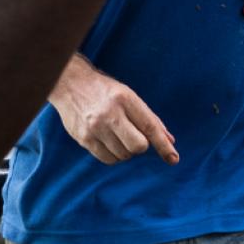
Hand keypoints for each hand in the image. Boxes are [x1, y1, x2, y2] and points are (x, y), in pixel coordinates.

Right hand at [52, 59, 179, 164]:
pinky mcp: (83, 139)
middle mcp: (110, 114)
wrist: (70, 84)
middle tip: (133, 135)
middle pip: (138, 146)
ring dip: (126, 150)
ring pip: (123, 155)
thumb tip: (170, 140)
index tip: (173, 159)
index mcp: (125, 99)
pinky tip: (109, 142)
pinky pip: (108, 159)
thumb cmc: (105, 91)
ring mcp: (95, 128)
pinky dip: (114, 155)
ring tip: (117, 135)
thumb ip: (149, 118)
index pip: (150, 127)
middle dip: (141, 146)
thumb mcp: (129, 96)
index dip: (163, 145)